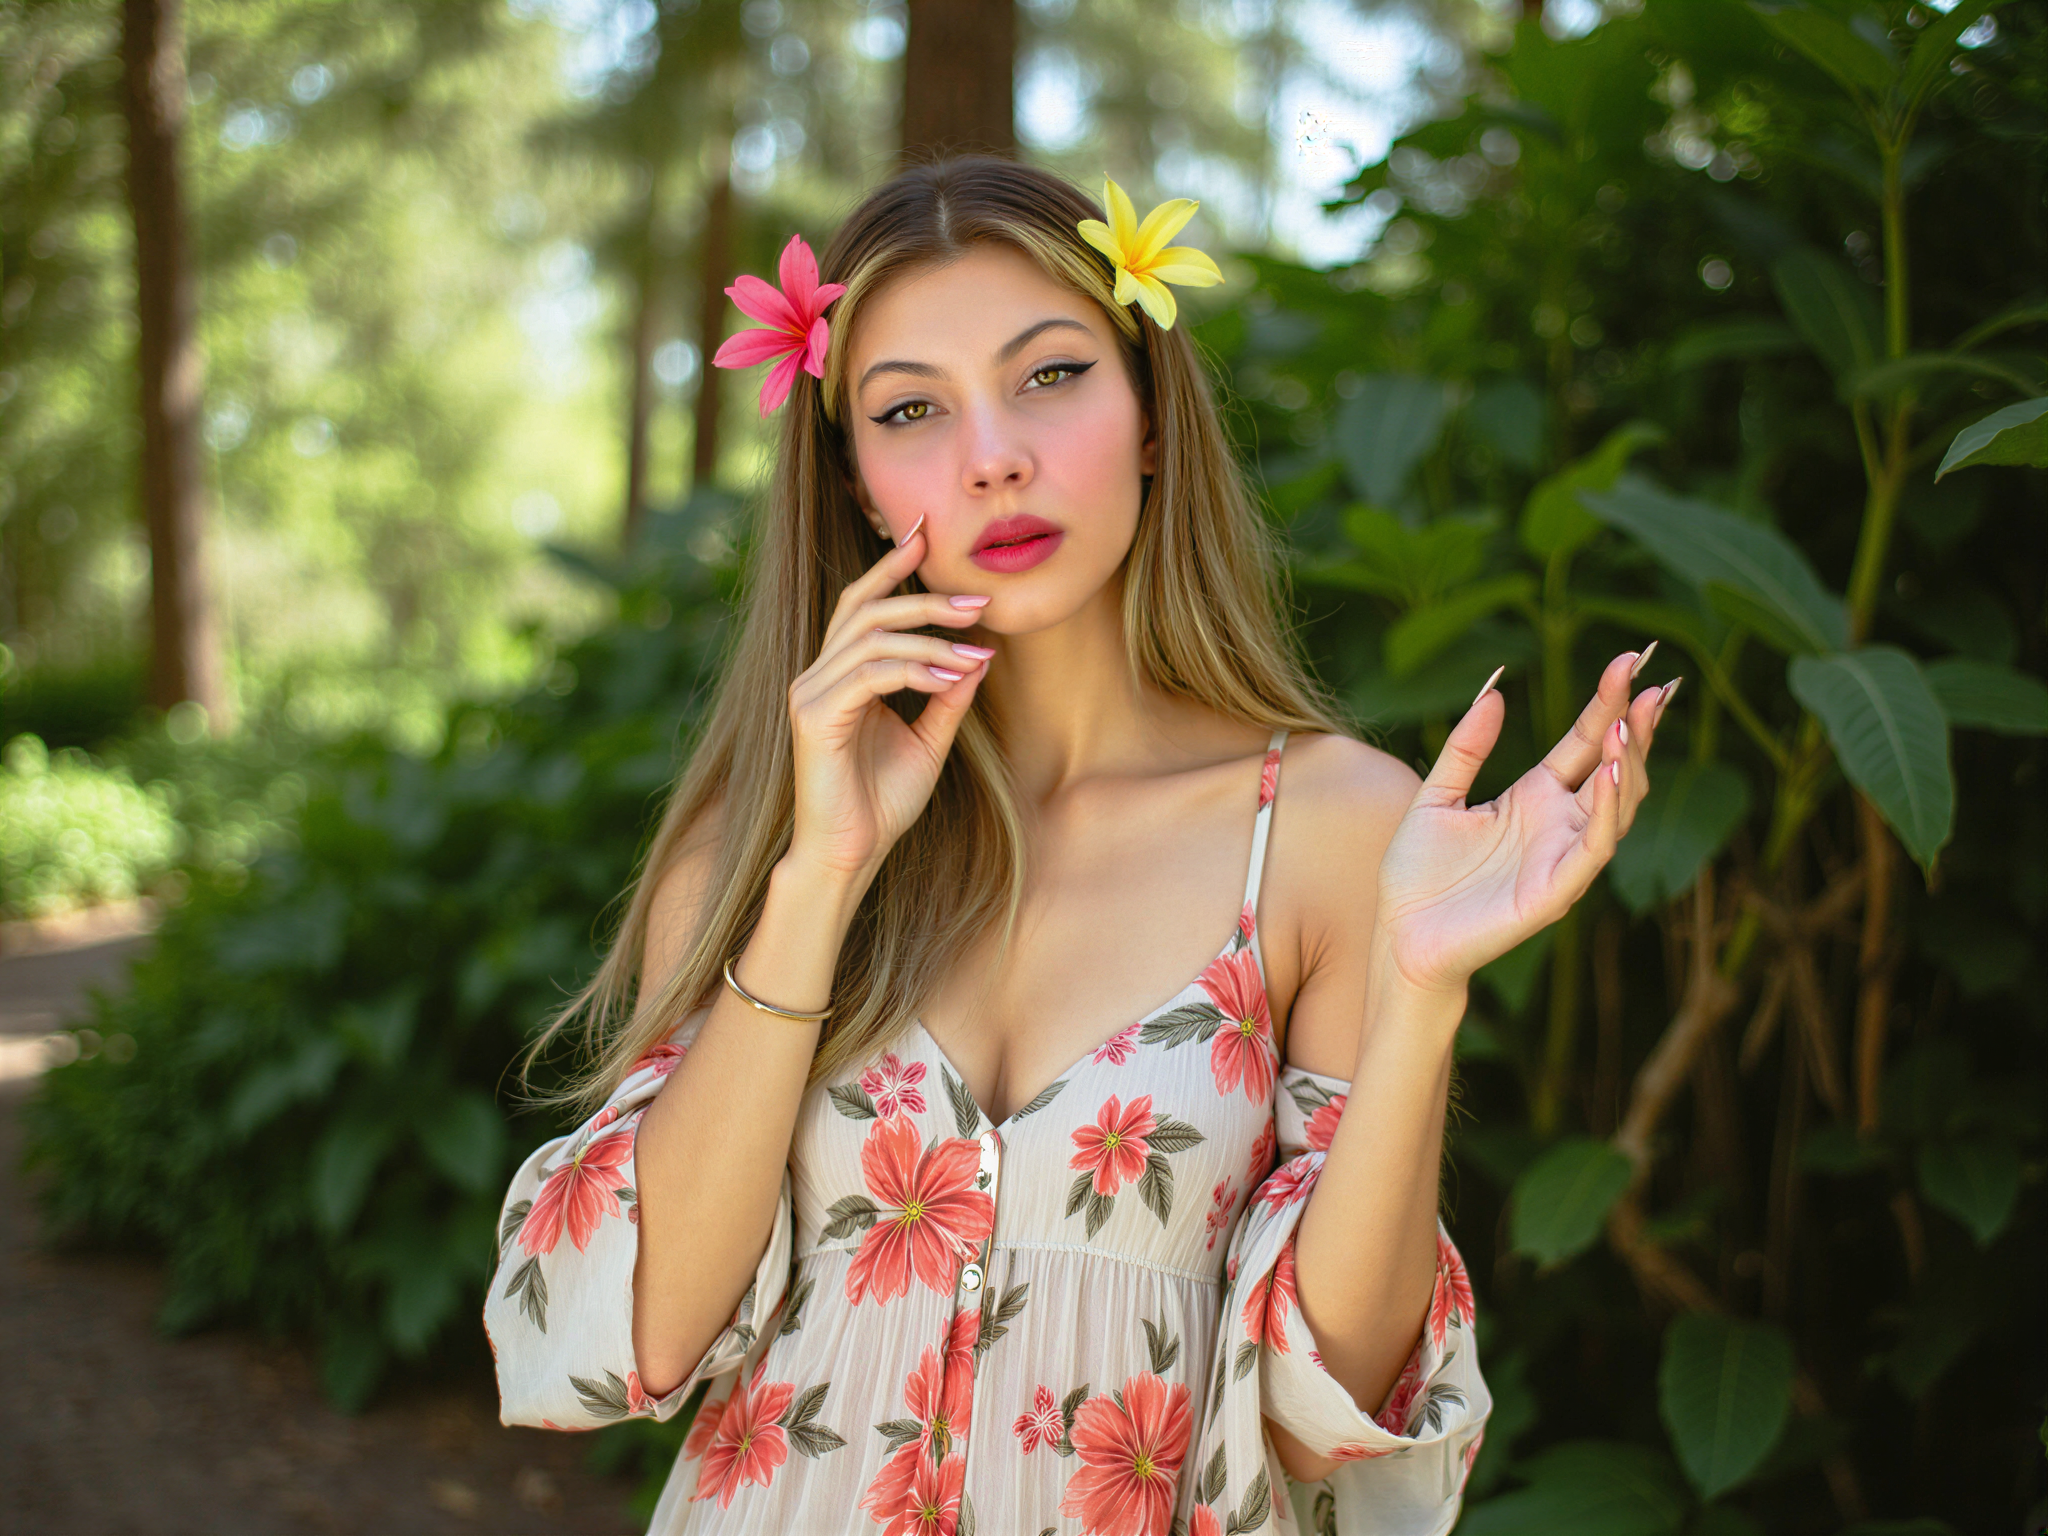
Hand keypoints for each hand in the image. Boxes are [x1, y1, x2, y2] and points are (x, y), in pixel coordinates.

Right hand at [785, 523, 991, 885]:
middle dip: (926, 597)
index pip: (863, 604)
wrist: (850, 856)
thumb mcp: (928, 741)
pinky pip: (870, 674)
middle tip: (979, 602)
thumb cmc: (881, 805)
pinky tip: (950, 677)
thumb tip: (978, 655)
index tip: (926, 535)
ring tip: (977, 648)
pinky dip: (915, 670)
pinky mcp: (814, 715)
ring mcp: (811, 692)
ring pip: (874, 639)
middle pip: (869, 610)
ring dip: (933, 639)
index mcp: (839, 676)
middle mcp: (818, 675)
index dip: (891, 565)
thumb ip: (947, 696)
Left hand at [1373, 649, 1677, 995]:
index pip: (1583, 741)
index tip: (1630, 660)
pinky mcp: (1557, 890)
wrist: (1399, 937)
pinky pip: (1593, 847)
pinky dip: (1606, 811)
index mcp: (1534, 797)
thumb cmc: (1417, 875)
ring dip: (1626, 764)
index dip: (1608, 703)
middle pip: (1613, 766)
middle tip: (1650, 680)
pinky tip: (1608, 773)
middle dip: (1636, 725)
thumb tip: (1496, 689)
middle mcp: (1558, 824)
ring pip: (1616, 805)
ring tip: (1627, 724)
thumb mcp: (1436, 795)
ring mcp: (1562, 857)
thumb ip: (1466, 747)